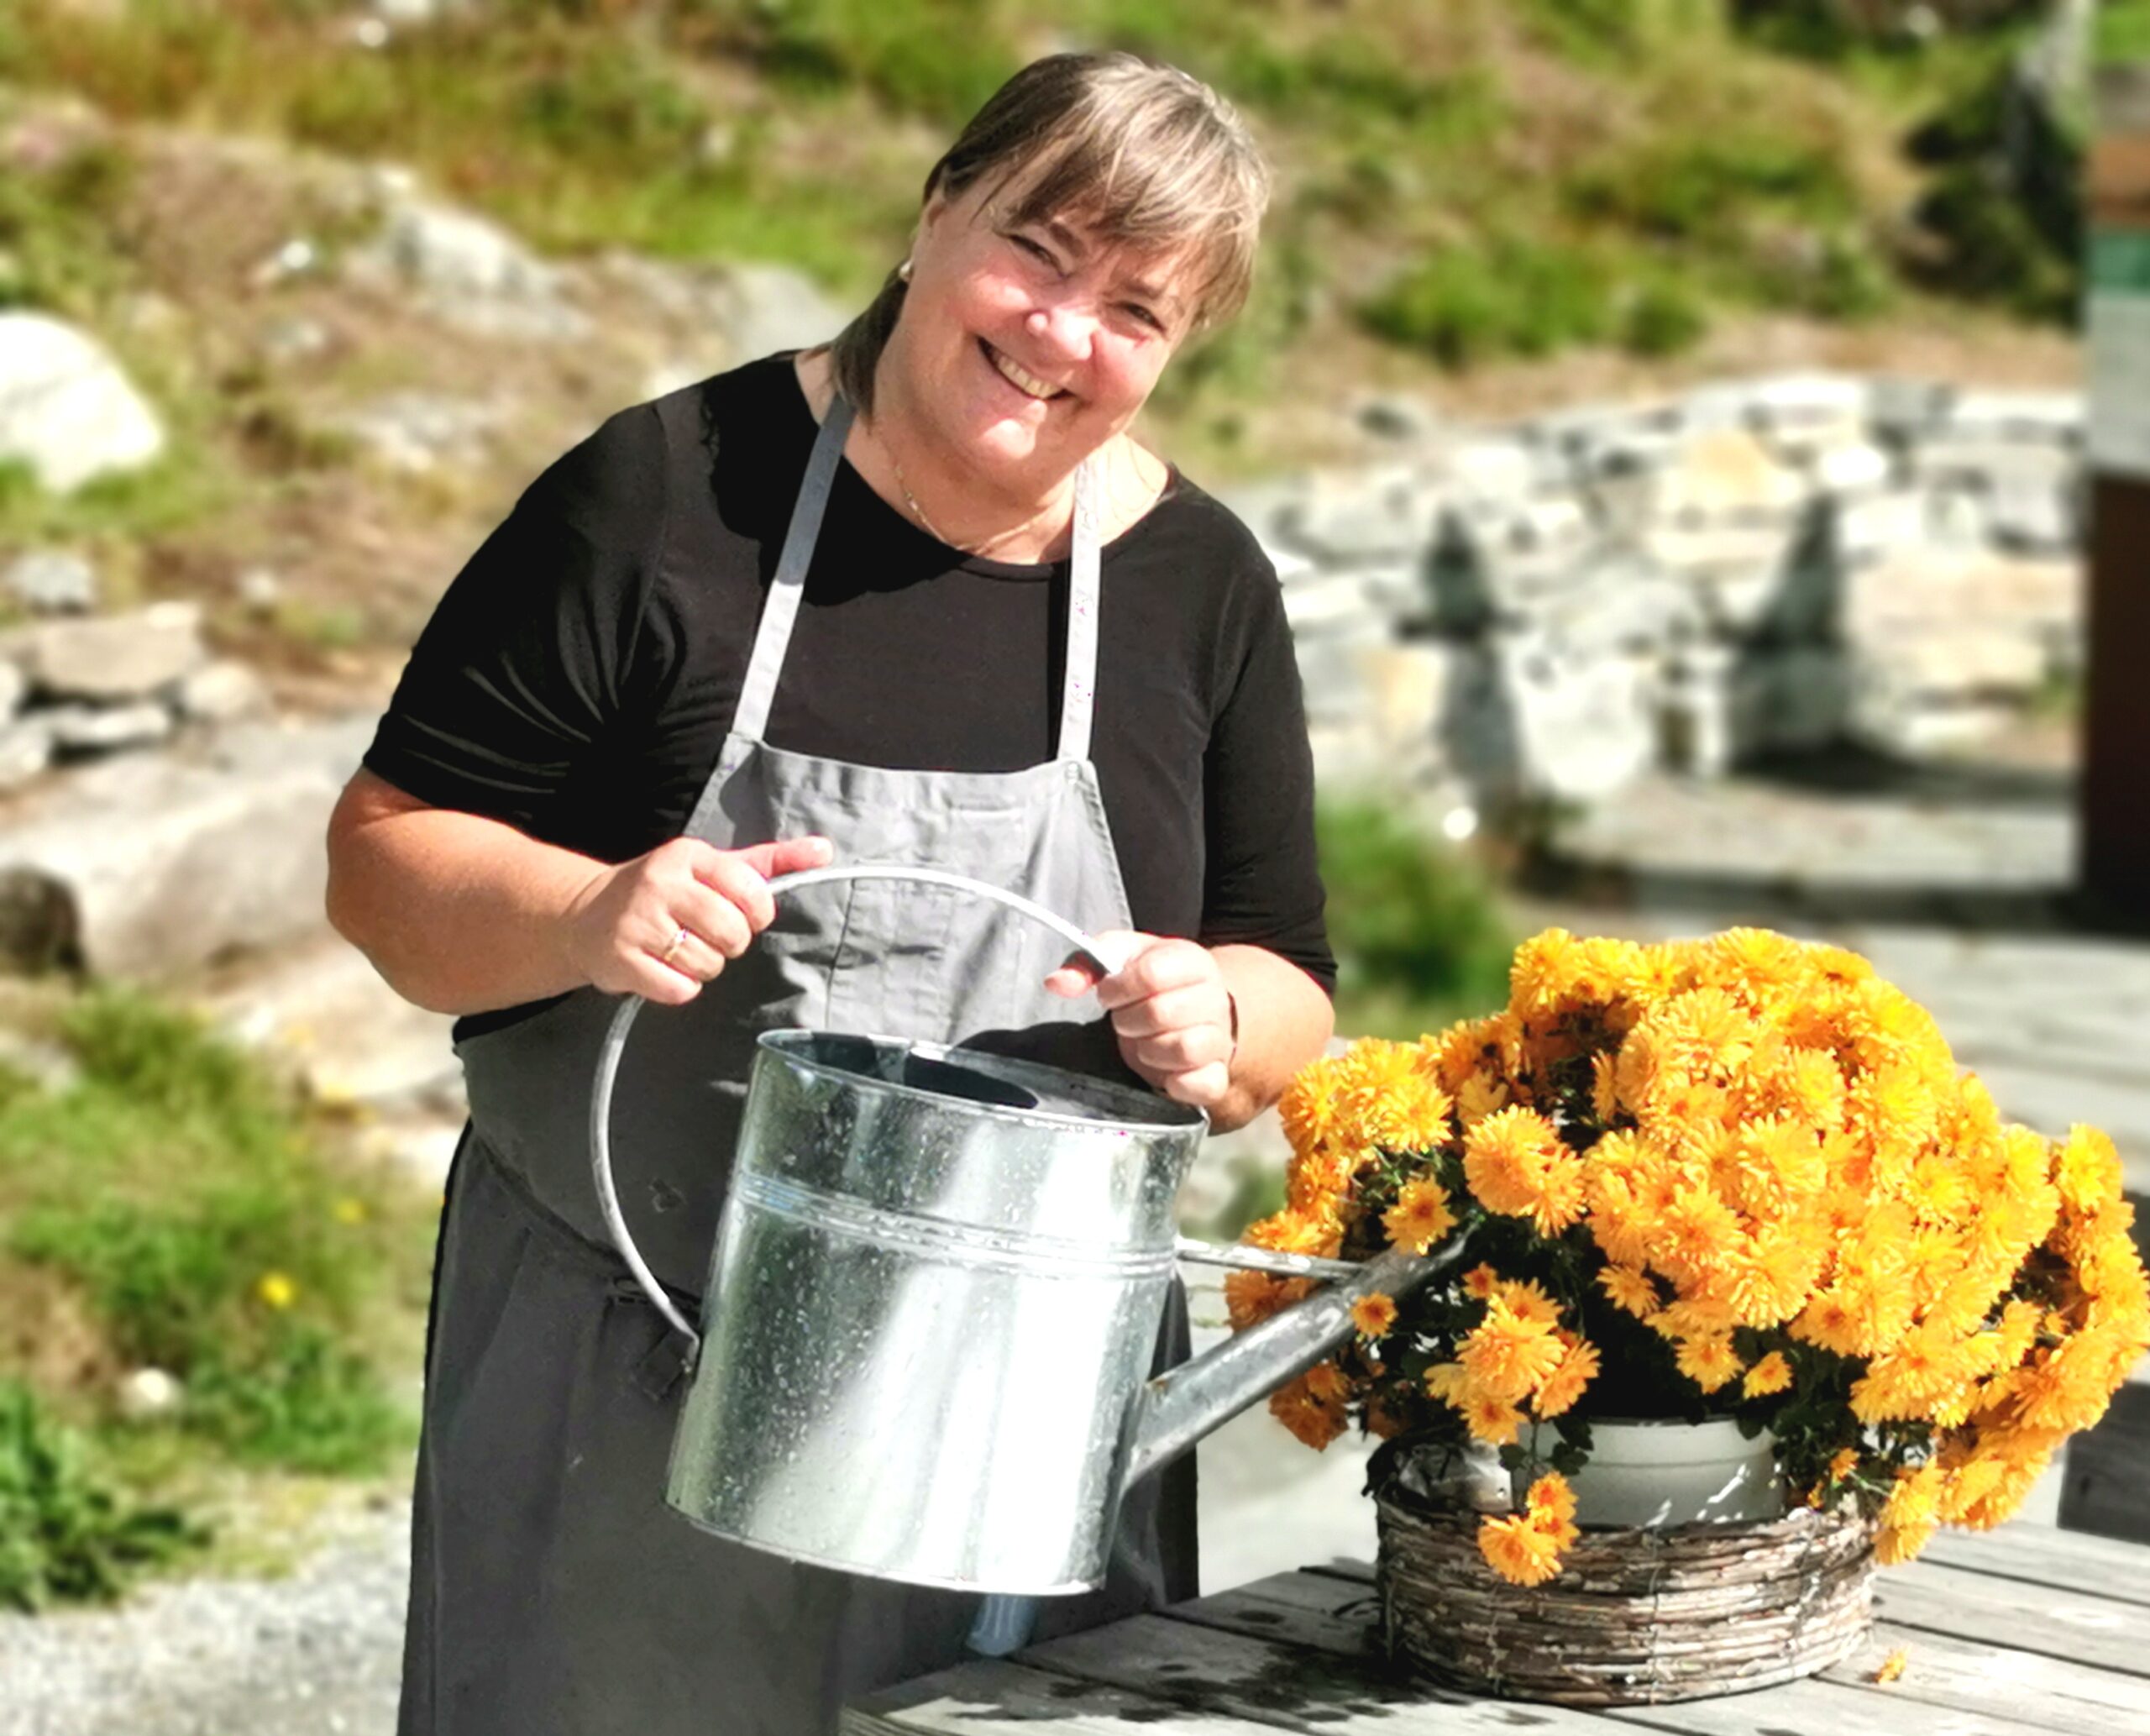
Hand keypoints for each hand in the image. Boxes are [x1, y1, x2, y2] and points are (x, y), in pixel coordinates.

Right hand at [561, 835, 832, 1004]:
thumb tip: (824, 850)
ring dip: (704, 967)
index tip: (742, 914)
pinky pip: (680, 990)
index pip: (751, 890)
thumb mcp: (712, 867)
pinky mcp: (621, 960)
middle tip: (708, 936)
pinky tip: (662, 968)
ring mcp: (637, 923)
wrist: (583, 915)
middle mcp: (660, 884)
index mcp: (688, 856)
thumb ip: (769, 862)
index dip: (756, 913)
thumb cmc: (663, 892)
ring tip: (679, 950)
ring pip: (709, 964)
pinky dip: (679, 987)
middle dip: (730, 943)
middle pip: (732, 932)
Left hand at [1046, 932, 1235, 1109]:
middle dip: (1129, 1021)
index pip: (1152, 974)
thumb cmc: (1152, 983)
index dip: (1118, 988)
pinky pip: (1204, 1086)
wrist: (1195, 1010)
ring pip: (1184, 1049)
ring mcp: (1219, 1039)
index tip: (1110, 994)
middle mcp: (1214, 998)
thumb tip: (1056, 983)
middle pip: (1162, 1013)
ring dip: (1149, 1051)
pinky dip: (1177, 1084)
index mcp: (1191, 961)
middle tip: (1126, 1020)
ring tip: (1144, 1043)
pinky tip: (1164, 1072)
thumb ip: (1087, 964)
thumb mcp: (1121, 958)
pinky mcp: (1216, 1077)